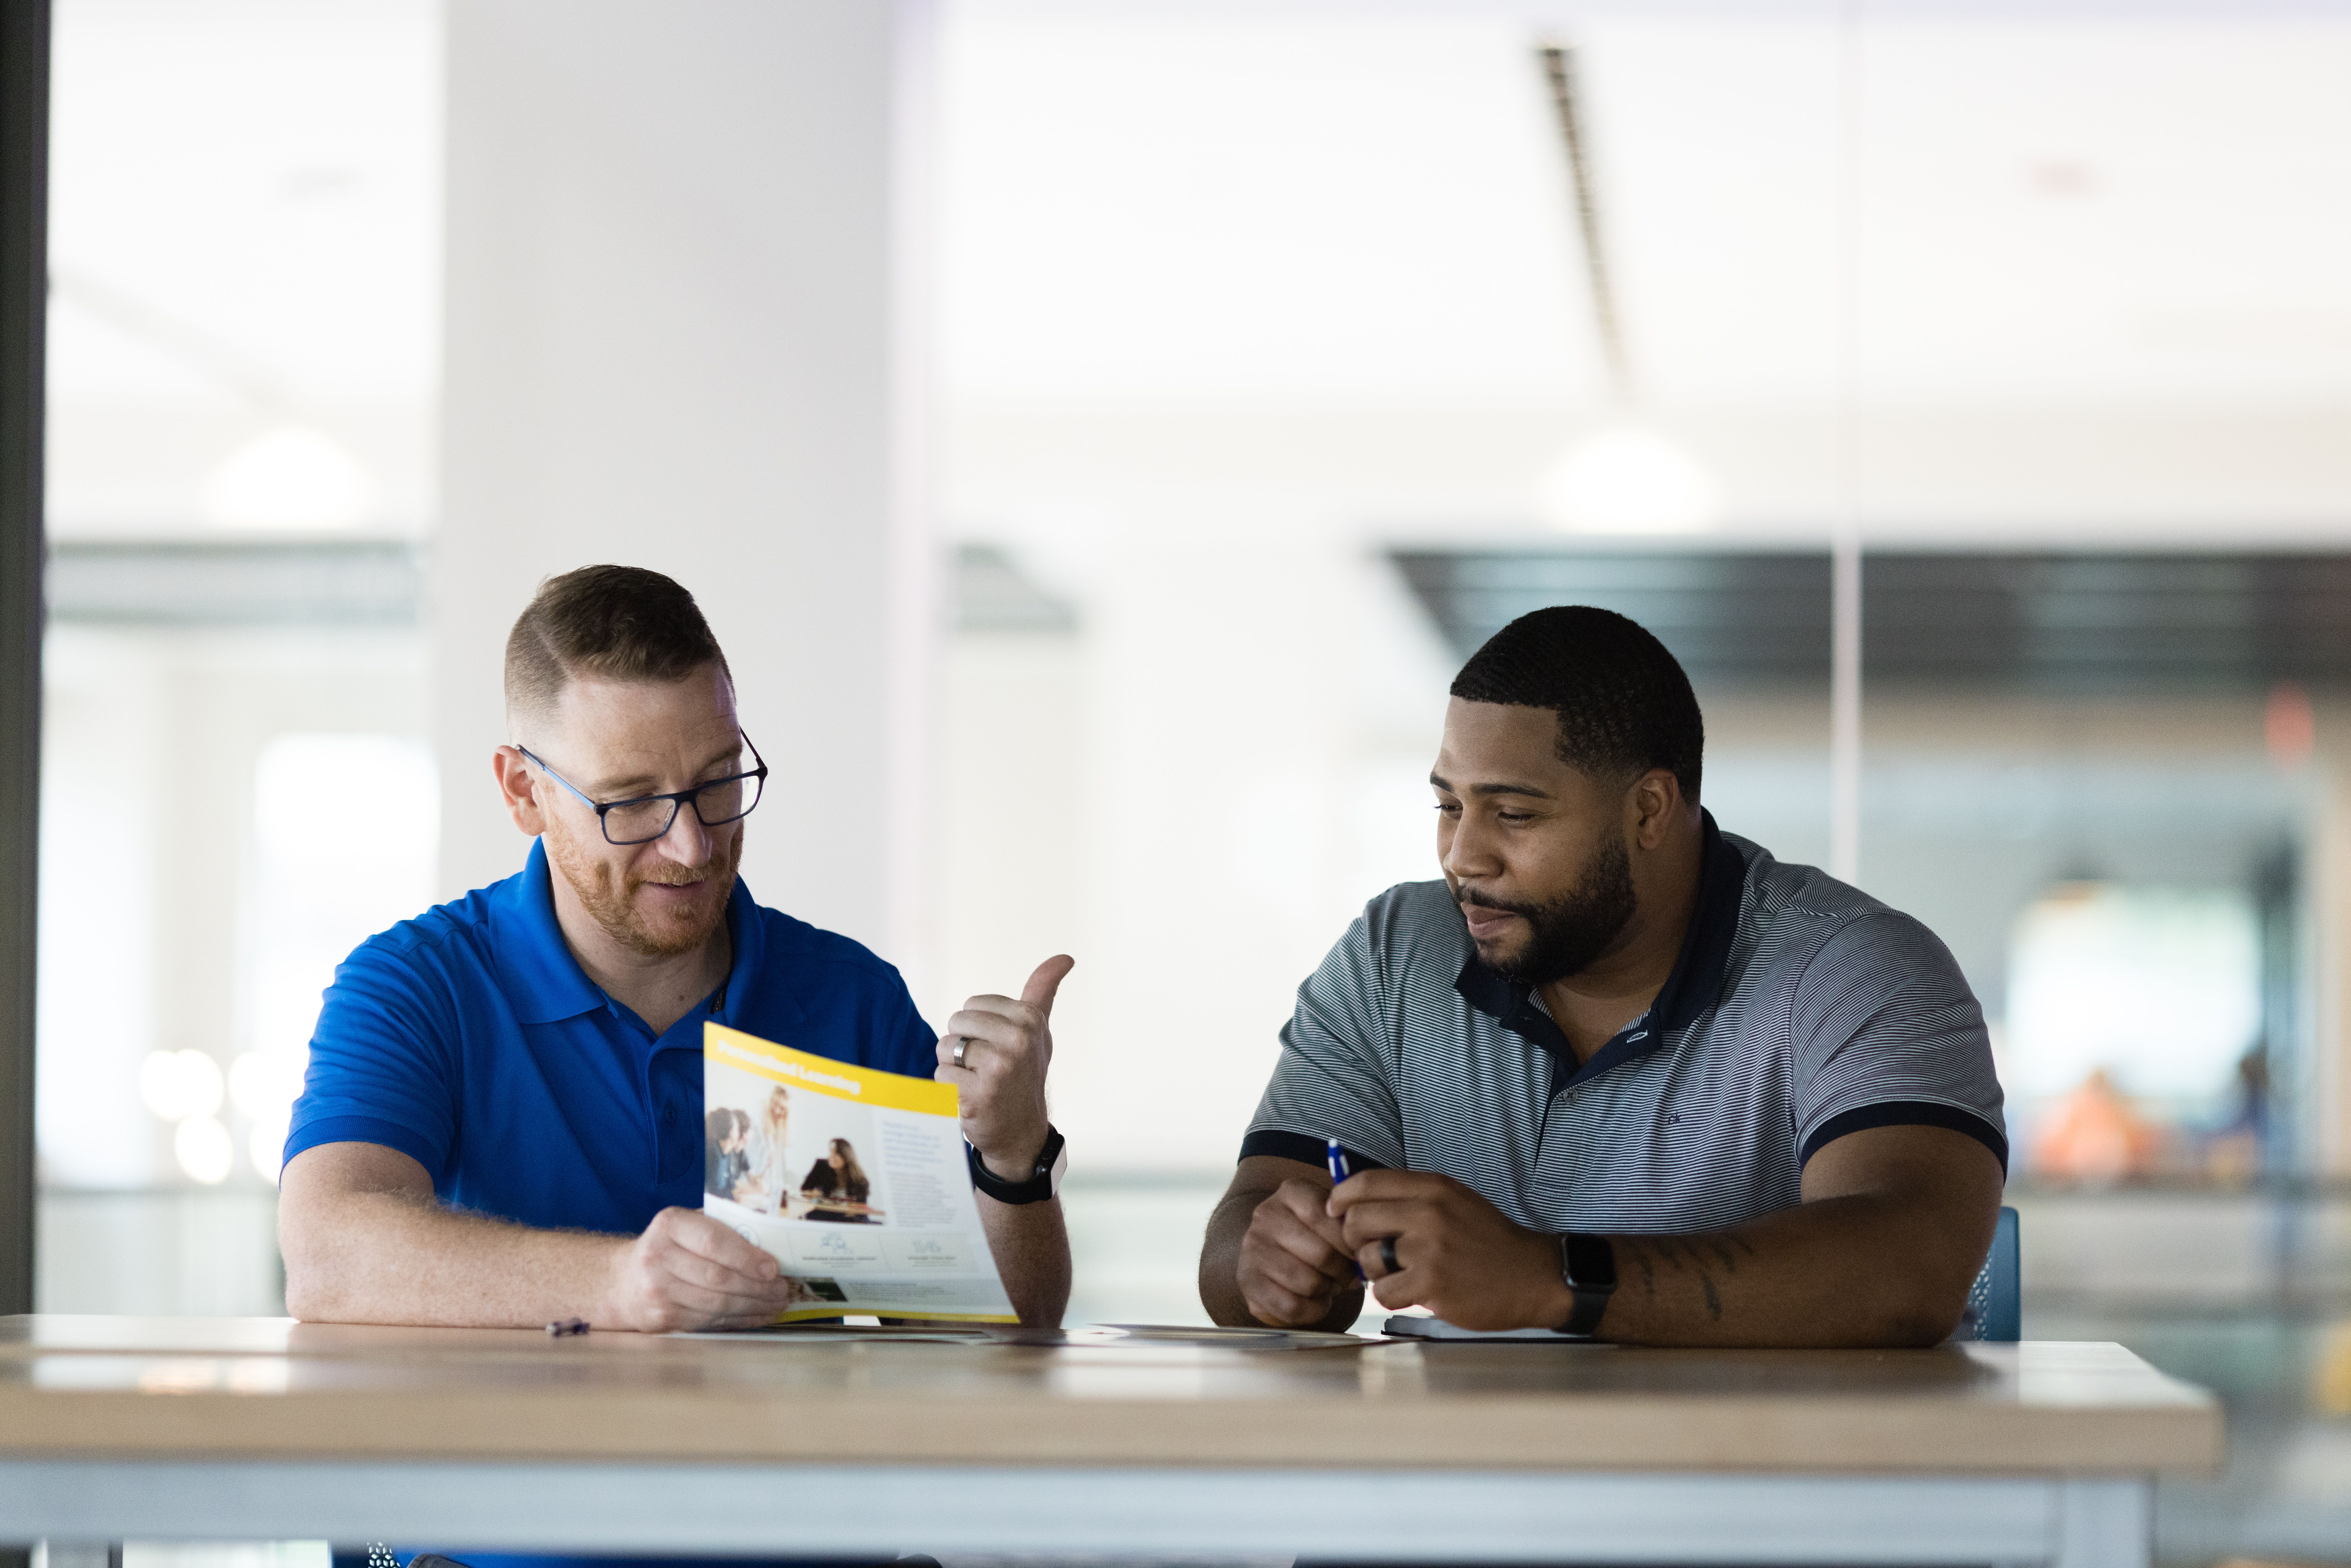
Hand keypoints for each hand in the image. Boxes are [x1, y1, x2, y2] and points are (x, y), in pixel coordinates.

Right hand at [597, 1206, 804, 1331]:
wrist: (622, 1281)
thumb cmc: (669, 1247)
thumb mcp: (687, 1225)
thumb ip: (721, 1227)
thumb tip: (773, 1242)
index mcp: (669, 1224)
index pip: (714, 1242)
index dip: (747, 1257)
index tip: (773, 1268)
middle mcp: (658, 1257)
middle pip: (718, 1278)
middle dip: (757, 1287)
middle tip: (783, 1289)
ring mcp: (657, 1292)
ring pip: (716, 1304)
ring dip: (753, 1306)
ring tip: (777, 1303)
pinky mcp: (662, 1319)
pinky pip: (709, 1322)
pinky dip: (739, 1321)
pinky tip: (758, 1316)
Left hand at [937, 954, 1070, 1180]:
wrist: (1021, 1132)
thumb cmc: (1025, 1072)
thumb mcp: (1038, 1029)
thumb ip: (1044, 989)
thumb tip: (1065, 956)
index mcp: (1030, 1020)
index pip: (971, 1005)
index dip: (977, 1026)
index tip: (999, 1045)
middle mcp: (1017, 1042)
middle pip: (955, 1023)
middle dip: (963, 1044)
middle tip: (985, 1066)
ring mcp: (997, 1070)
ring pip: (945, 1049)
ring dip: (954, 1067)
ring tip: (977, 1082)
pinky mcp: (975, 1096)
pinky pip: (940, 1076)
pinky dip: (948, 1089)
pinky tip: (970, 1098)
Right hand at [1235, 1177, 1360, 1326]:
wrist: (1273, 1256)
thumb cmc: (1313, 1238)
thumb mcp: (1331, 1220)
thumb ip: (1349, 1226)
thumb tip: (1367, 1251)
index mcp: (1291, 1192)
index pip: (1326, 1215)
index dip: (1350, 1242)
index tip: (1359, 1253)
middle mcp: (1266, 1215)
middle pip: (1322, 1254)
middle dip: (1343, 1272)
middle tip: (1346, 1275)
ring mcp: (1252, 1248)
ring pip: (1308, 1283)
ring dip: (1327, 1291)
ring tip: (1329, 1285)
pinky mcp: (1247, 1281)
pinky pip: (1291, 1307)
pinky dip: (1312, 1311)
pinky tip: (1315, 1301)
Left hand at [1329, 1170, 1572, 1331]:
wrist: (1533, 1276)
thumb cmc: (1487, 1241)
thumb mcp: (1454, 1202)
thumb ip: (1410, 1197)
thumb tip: (1354, 1201)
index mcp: (1434, 1187)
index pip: (1366, 1182)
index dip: (1341, 1197)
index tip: (1334, 1211)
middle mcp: (1429, 1212)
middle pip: (1357, 1220)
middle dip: (1355, 1240)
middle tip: (1374, 1252)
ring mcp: (1430, 1248)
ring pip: (1366, 1259)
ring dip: (1376, 1272)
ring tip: (1404, 1274)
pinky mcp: (1432, 1283)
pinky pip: (1382, 1292)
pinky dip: (1392, 1296)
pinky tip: (1415, 1292)